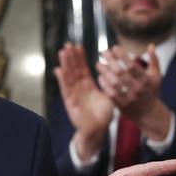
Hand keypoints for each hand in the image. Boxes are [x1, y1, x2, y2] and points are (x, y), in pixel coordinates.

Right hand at [54, 43, 113, 159]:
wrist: (97, 130)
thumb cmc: (104, 115)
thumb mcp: (110, 96)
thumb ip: (110, 85)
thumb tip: (117, 73)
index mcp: (89, 86)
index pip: (83, 69)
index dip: (80, 58)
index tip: (78, 46)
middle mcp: (79, 88)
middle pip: (74, 69)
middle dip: (71, 57)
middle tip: (68, 44)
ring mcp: (74, 94)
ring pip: (69, 76)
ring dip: (65, 64)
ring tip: (63, 52)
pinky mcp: (70, 102)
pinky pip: (65, 88)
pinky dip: (62, 79)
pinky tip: (58, 69)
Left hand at [96, 44, 170, 140]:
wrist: (149, 114)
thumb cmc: (151, 91)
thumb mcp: (157, 76)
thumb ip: (154, 60)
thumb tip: (150, 45)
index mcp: (146, 80)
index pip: (132, 65)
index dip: (122, 55)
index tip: (114, 48)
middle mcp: (138, 89)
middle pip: (121, 73)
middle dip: (110, 61)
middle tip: (102, 53)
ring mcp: (129, 98)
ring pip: (114, 83)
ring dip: (104, 72)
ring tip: (98, 64)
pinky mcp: (122, 106)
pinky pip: (110, 94)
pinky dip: (104, 85)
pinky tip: (100, 77)